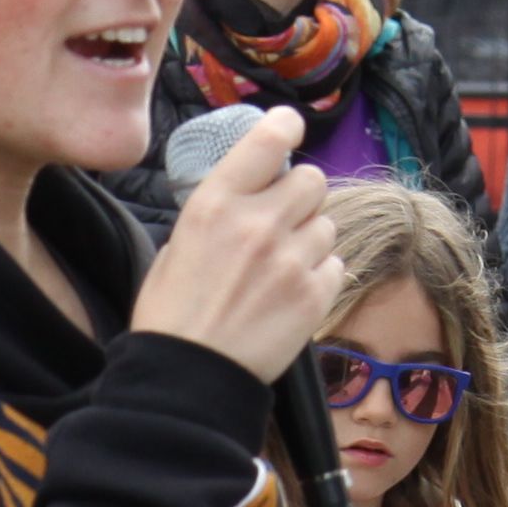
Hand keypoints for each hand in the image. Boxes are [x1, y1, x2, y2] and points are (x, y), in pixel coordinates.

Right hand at [127, 103, 342, 381]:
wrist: (188, 379)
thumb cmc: (172, 314)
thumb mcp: (178, 244)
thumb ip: (220, 212)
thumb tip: (251, 194)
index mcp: (216, 203)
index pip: (269, 139)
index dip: (286, 127)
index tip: (290, 128)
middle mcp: (258, 223)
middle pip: (312, 179)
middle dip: (301, 196)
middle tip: (283, 220)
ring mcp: (291, 259)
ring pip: (327, 224)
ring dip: (311, 239)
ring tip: (281, 267)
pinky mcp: (314, 295)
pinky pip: (335, 264)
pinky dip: (319, 275)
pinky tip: (291, 294)